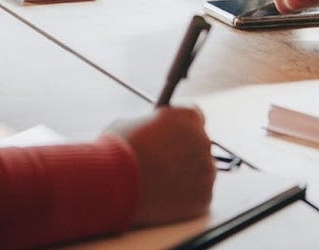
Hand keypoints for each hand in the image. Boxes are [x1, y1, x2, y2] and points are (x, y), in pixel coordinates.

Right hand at [107, 106, 214, 226]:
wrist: (112, 183)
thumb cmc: (117, 151)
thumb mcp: (131, 124)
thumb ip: (150, 126)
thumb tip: (150, 132)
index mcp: (188, 116)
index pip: (195, 118)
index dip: (181, 129)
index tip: (173, 138)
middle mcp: (203, 140)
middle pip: (198, 146)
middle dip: (183, 154)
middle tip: (163, 167)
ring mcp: (206, 170)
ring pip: (200, 173)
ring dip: (186, 177)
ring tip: (159, 186)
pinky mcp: (203, 197)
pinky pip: (198, 196)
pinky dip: (185, 200)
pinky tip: (165, 201)